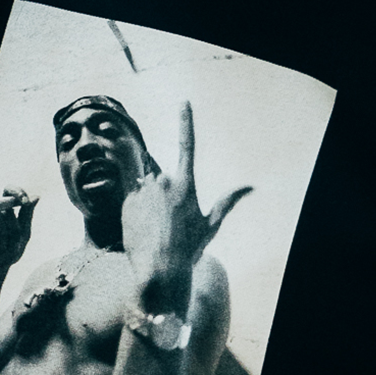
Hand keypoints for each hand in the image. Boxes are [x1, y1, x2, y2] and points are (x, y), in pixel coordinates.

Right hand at [0, 188, 37, 282]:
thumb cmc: (8, 252)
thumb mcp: (23, 235)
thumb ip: (27, 215)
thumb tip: (36, 196)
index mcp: (4, 209)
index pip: (9, 190)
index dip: (17, 191)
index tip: (24, 201)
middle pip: (4, 206)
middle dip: (11, 226)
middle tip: (12, 242)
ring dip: (1, 236)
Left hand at [120, 102, 249, 312]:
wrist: (158, 272)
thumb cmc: (189, 249)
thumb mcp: (211, 225)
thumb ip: (228, 201)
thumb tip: (250, 187)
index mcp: (185, 185)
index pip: (187, 146)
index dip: (186, 122)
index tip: (184, 102)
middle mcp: (162, 183)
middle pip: (162, 177)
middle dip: (164, 193)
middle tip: (168, 222)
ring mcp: (142, 191)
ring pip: (146, 186)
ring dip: (150, 199)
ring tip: (155, 226)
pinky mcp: (125, 202)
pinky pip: (132, 198)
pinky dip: (138, 208)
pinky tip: (144, 228)